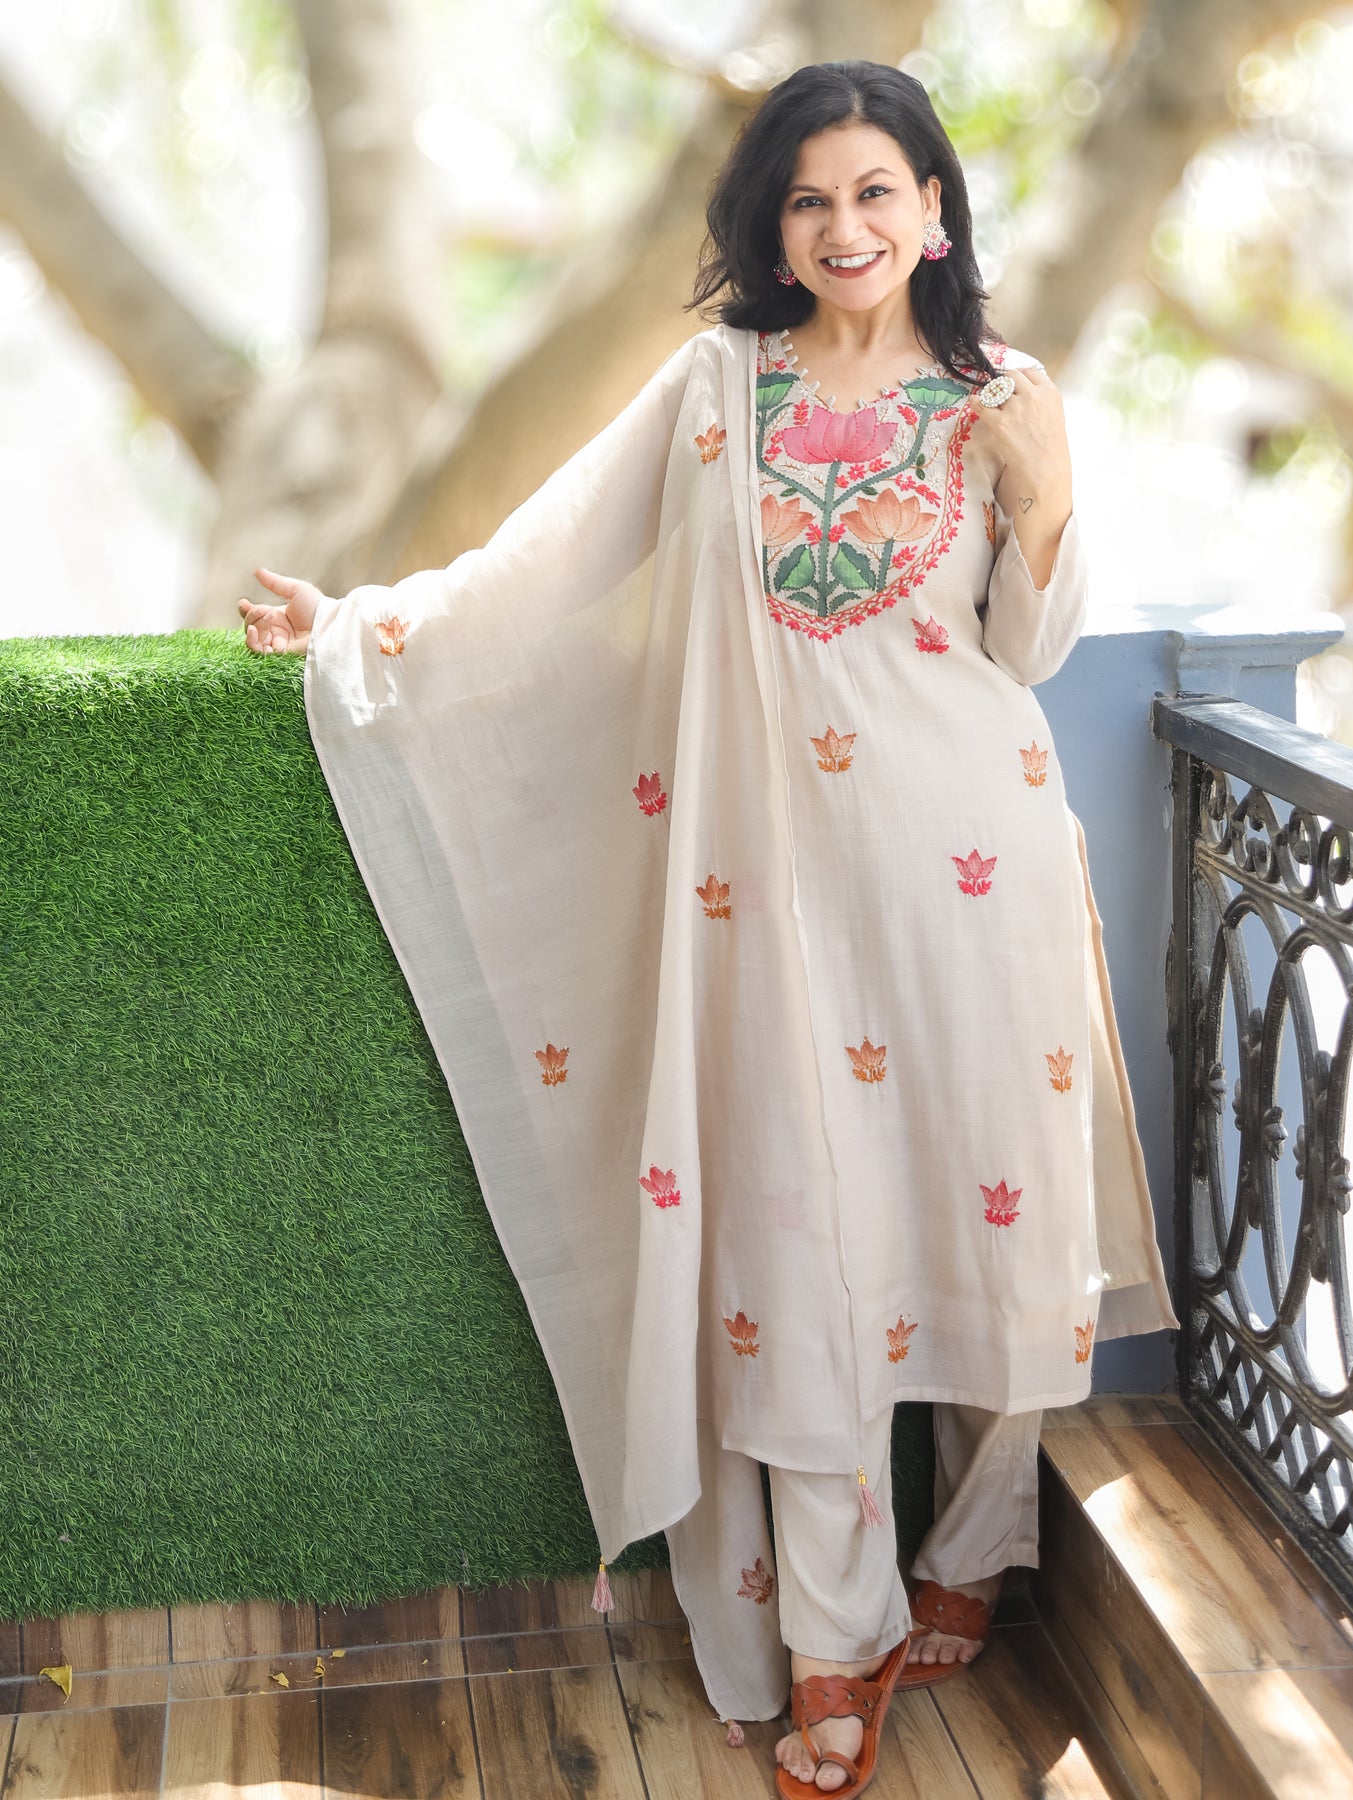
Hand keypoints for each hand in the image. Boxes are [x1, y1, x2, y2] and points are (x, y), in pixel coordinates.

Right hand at [237, 567, 323, 654]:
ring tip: (257, 621)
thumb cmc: (318, 607)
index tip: (243, 603)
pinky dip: (252, 641)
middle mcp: (277, 630)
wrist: (329, 624)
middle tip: (262, 610)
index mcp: (280, 616)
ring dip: (250, 628)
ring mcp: (278, 642)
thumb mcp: (296, 590)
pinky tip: (254, 631)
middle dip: (252, 616)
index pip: (257, 615)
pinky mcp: (281, 654)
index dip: (247, 610)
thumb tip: (258, 572)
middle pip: (252, 626)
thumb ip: (276, 583)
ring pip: (253, 639)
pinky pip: (260, 651)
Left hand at [967, 369, 1072, 588]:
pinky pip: (981, 404)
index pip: (1029, 371)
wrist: (1045, 472)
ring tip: (990, 405)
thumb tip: (1020, 392)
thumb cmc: (1050, 449)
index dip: (1018, 377)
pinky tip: (974, 404)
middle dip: (1002, 384)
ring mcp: (1015, 408)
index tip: (1012, 385)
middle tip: (998, 396)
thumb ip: (1039, 401)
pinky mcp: (999, 423)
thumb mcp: (1054, 417)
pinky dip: (976, 403)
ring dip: (990, 395)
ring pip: (995, 389)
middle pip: (1010, 376)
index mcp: (1050, 393)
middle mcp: (1033, 396)